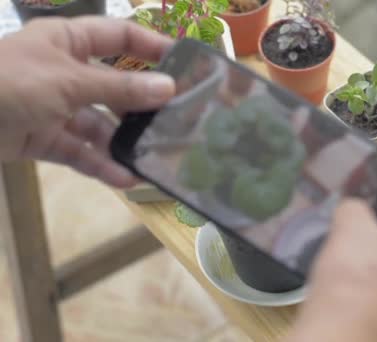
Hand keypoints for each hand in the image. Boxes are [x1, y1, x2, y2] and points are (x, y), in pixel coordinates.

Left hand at [0, 17, 175, 186]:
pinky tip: (126, 177)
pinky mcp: (45, 139)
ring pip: (101, 123)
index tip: (187, 64)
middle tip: (180, 120)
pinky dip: (101, 164)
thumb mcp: (68, 81)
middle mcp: (66, 71)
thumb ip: (119, 88)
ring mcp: (55, 107)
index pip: (119, 37)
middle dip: (144, 104)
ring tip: (157, 156)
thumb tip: (169, 87)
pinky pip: (80, 151)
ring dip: (124, 141)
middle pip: (115, 85)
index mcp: (68, 41)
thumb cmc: (8, 83)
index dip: (152, 47)